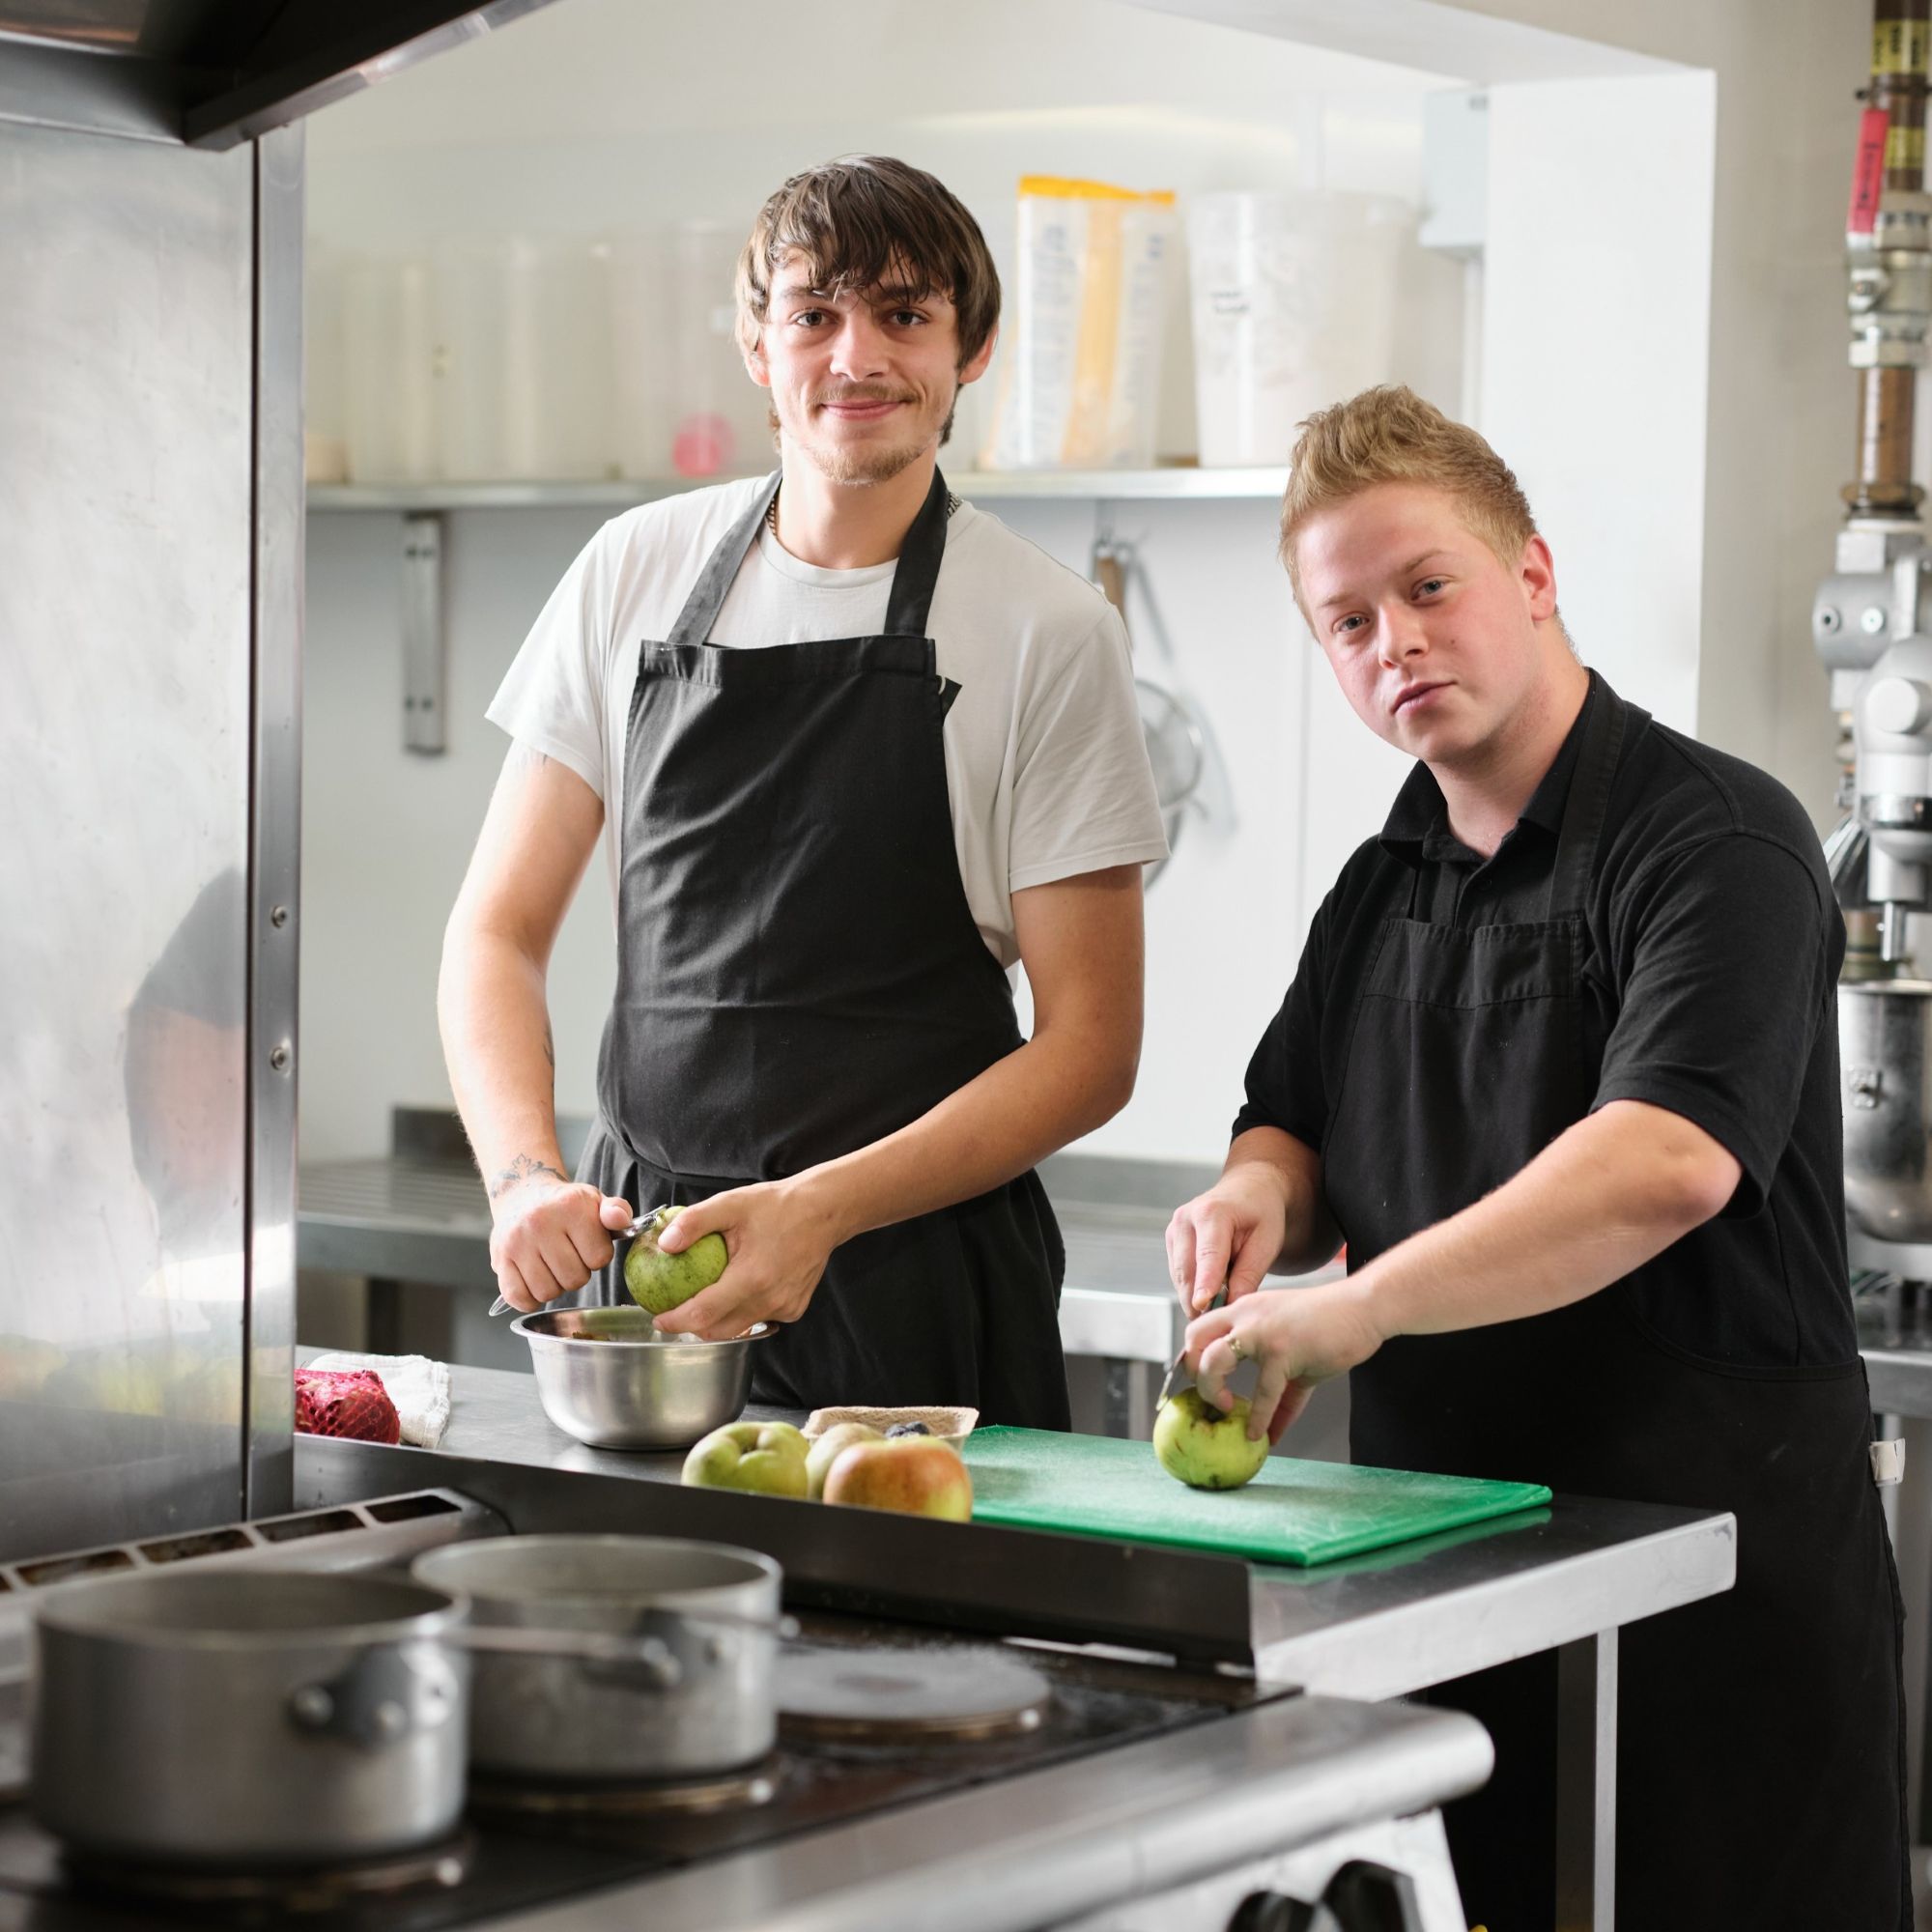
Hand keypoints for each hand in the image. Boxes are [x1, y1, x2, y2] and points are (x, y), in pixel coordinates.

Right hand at [489, 1179, 633, 1312]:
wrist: (523, 1195)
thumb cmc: (566, 1206)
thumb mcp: (595, 1201)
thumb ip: (616, 1211)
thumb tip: (621, 1221)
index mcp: (571, 1206)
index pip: (600, 1258)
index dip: (597, 1256)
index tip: (587, 1244)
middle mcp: (540, 1222)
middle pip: (574, 1279)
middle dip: (577, 1273)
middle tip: (569, 1256)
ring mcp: (517, 1242)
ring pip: (547, 1292)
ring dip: (554, 1286)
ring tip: (551, 1265)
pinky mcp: (499, 1259)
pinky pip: (519, 1298)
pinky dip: (529, 1299)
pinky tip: (534, 1281)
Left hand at [649, 1177, 839, 1339]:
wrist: (824, 1211)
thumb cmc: (778, 1205)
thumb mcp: (731, 1204)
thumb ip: (694, 1222)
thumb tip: (664, 1244)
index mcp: (752, 1278)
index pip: (704, 1313)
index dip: (676, 1322)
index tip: (658, 1319)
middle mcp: (771, 1299)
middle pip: (720, 1330)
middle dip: (692, 1327)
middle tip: (674, 1312)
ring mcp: (786, 1308)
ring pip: (740, 1327)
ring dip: (717, 1321)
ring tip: (700, 1303)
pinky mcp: (794, 1309)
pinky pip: (759, 1317)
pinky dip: (743, 1311)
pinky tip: (737, 1291)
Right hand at [1166, 1165, 1287, 1315]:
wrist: (1248, 1190)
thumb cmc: (1261, 1215)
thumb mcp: (1267, 1243)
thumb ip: (1248, 1274)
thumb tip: (1231, 1305)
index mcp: (1213, 1212)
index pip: (1207, 1255)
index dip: (1204, 1283)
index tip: (1201, 1306)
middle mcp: (1186, 1218)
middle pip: (1186, 1270)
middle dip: (1198, 1301)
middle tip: (1217, 1325)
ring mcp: (1174, 1228)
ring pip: (1179, 1276)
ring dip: (1195, 1296)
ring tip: (1220, 1305)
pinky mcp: (1171, 1240)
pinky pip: (1179, 1274)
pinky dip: (1193, 1287)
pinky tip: (1212, 1290)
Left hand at [1184, 1277, 1384, 1443]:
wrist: (1364, 1308)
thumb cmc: (1330, 1327)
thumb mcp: (1295, 1358)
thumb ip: (1280, 1393)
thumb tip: (1271, 1433)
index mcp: (1245, 1310)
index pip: (1199, 1327)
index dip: (1192, 1356)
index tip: (1197, 1382)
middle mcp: (1246, 1315)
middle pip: (1193, 1338)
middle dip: (1190, 1370)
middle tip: (1206, 1394)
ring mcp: (1262, 1332)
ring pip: (1213, 1360)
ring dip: (1211, 1390)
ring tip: (1224, 1409)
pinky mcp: (1285, 1351)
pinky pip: (1264, 1392)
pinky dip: (1259, 1418)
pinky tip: (1257, 1433)